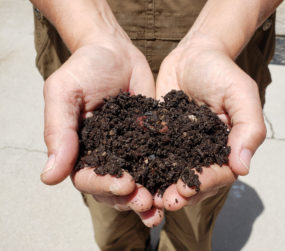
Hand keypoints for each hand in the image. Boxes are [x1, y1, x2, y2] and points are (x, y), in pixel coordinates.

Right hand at [41, 39, 162, 226]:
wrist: (114, 52)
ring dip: (148, 197)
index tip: (125, 183)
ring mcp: (128, 149)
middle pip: (113, 187)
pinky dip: (165, 176)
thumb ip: (58, 132)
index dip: (104, 184)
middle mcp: (104, 154)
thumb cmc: (85, 68)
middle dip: (129, 198)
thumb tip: (49, 178)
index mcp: (80, 149)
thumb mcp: (64, 93)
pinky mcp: (149, 140)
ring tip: (161, 206)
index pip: (87, 177)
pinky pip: (157, 161)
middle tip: (147, 202)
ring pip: (136, 182)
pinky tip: (177, 185)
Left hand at [155, 37, 265, 209]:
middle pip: (194, 180)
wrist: (192, 56)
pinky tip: (134, 175)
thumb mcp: (240, 93)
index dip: (204, 184)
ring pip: (172, 173)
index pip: (218, 173)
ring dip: (160, 187)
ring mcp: (180, 145)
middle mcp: (203, 151)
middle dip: (179, 194)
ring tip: (146, 197)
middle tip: (162, 202)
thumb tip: (243, 168)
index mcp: (225, 146)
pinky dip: (145, 167)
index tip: (185, 190)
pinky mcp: (161, 137)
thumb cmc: (219, 71)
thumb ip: (247, 128)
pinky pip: (154, 155)